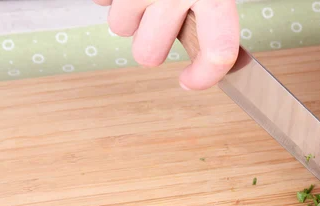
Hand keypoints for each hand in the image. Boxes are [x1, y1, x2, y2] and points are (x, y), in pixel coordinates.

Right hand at [93, 0, 238, 89]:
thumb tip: (213, 54)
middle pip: (148, 54)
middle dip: (151, 47)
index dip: (205, 77)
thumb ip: (214, 11)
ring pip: (120, 28)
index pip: (218, 52)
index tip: (191, 83)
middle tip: (160, 29)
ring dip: (130, 16)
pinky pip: (101, 2)